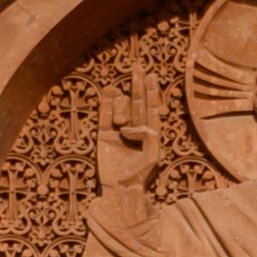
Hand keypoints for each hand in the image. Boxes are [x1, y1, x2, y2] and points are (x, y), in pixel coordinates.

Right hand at [97, 65, 162, 208]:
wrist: (120, 190)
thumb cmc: (140, 176)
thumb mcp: (152, 156)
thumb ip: (149, 137)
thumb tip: (139, 123)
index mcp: (150, 134)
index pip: (151, 108)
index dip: (151, 92)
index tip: (152, 77)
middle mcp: (135, 130)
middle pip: (137, 102)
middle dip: (138, 85)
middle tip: (138, 67)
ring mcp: (119, 132)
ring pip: (122, 110)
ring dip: (122, 111)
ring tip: (121, 125)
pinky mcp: (105, 136)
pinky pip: (105, 116)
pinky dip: (108, 103)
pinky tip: (111, 89)